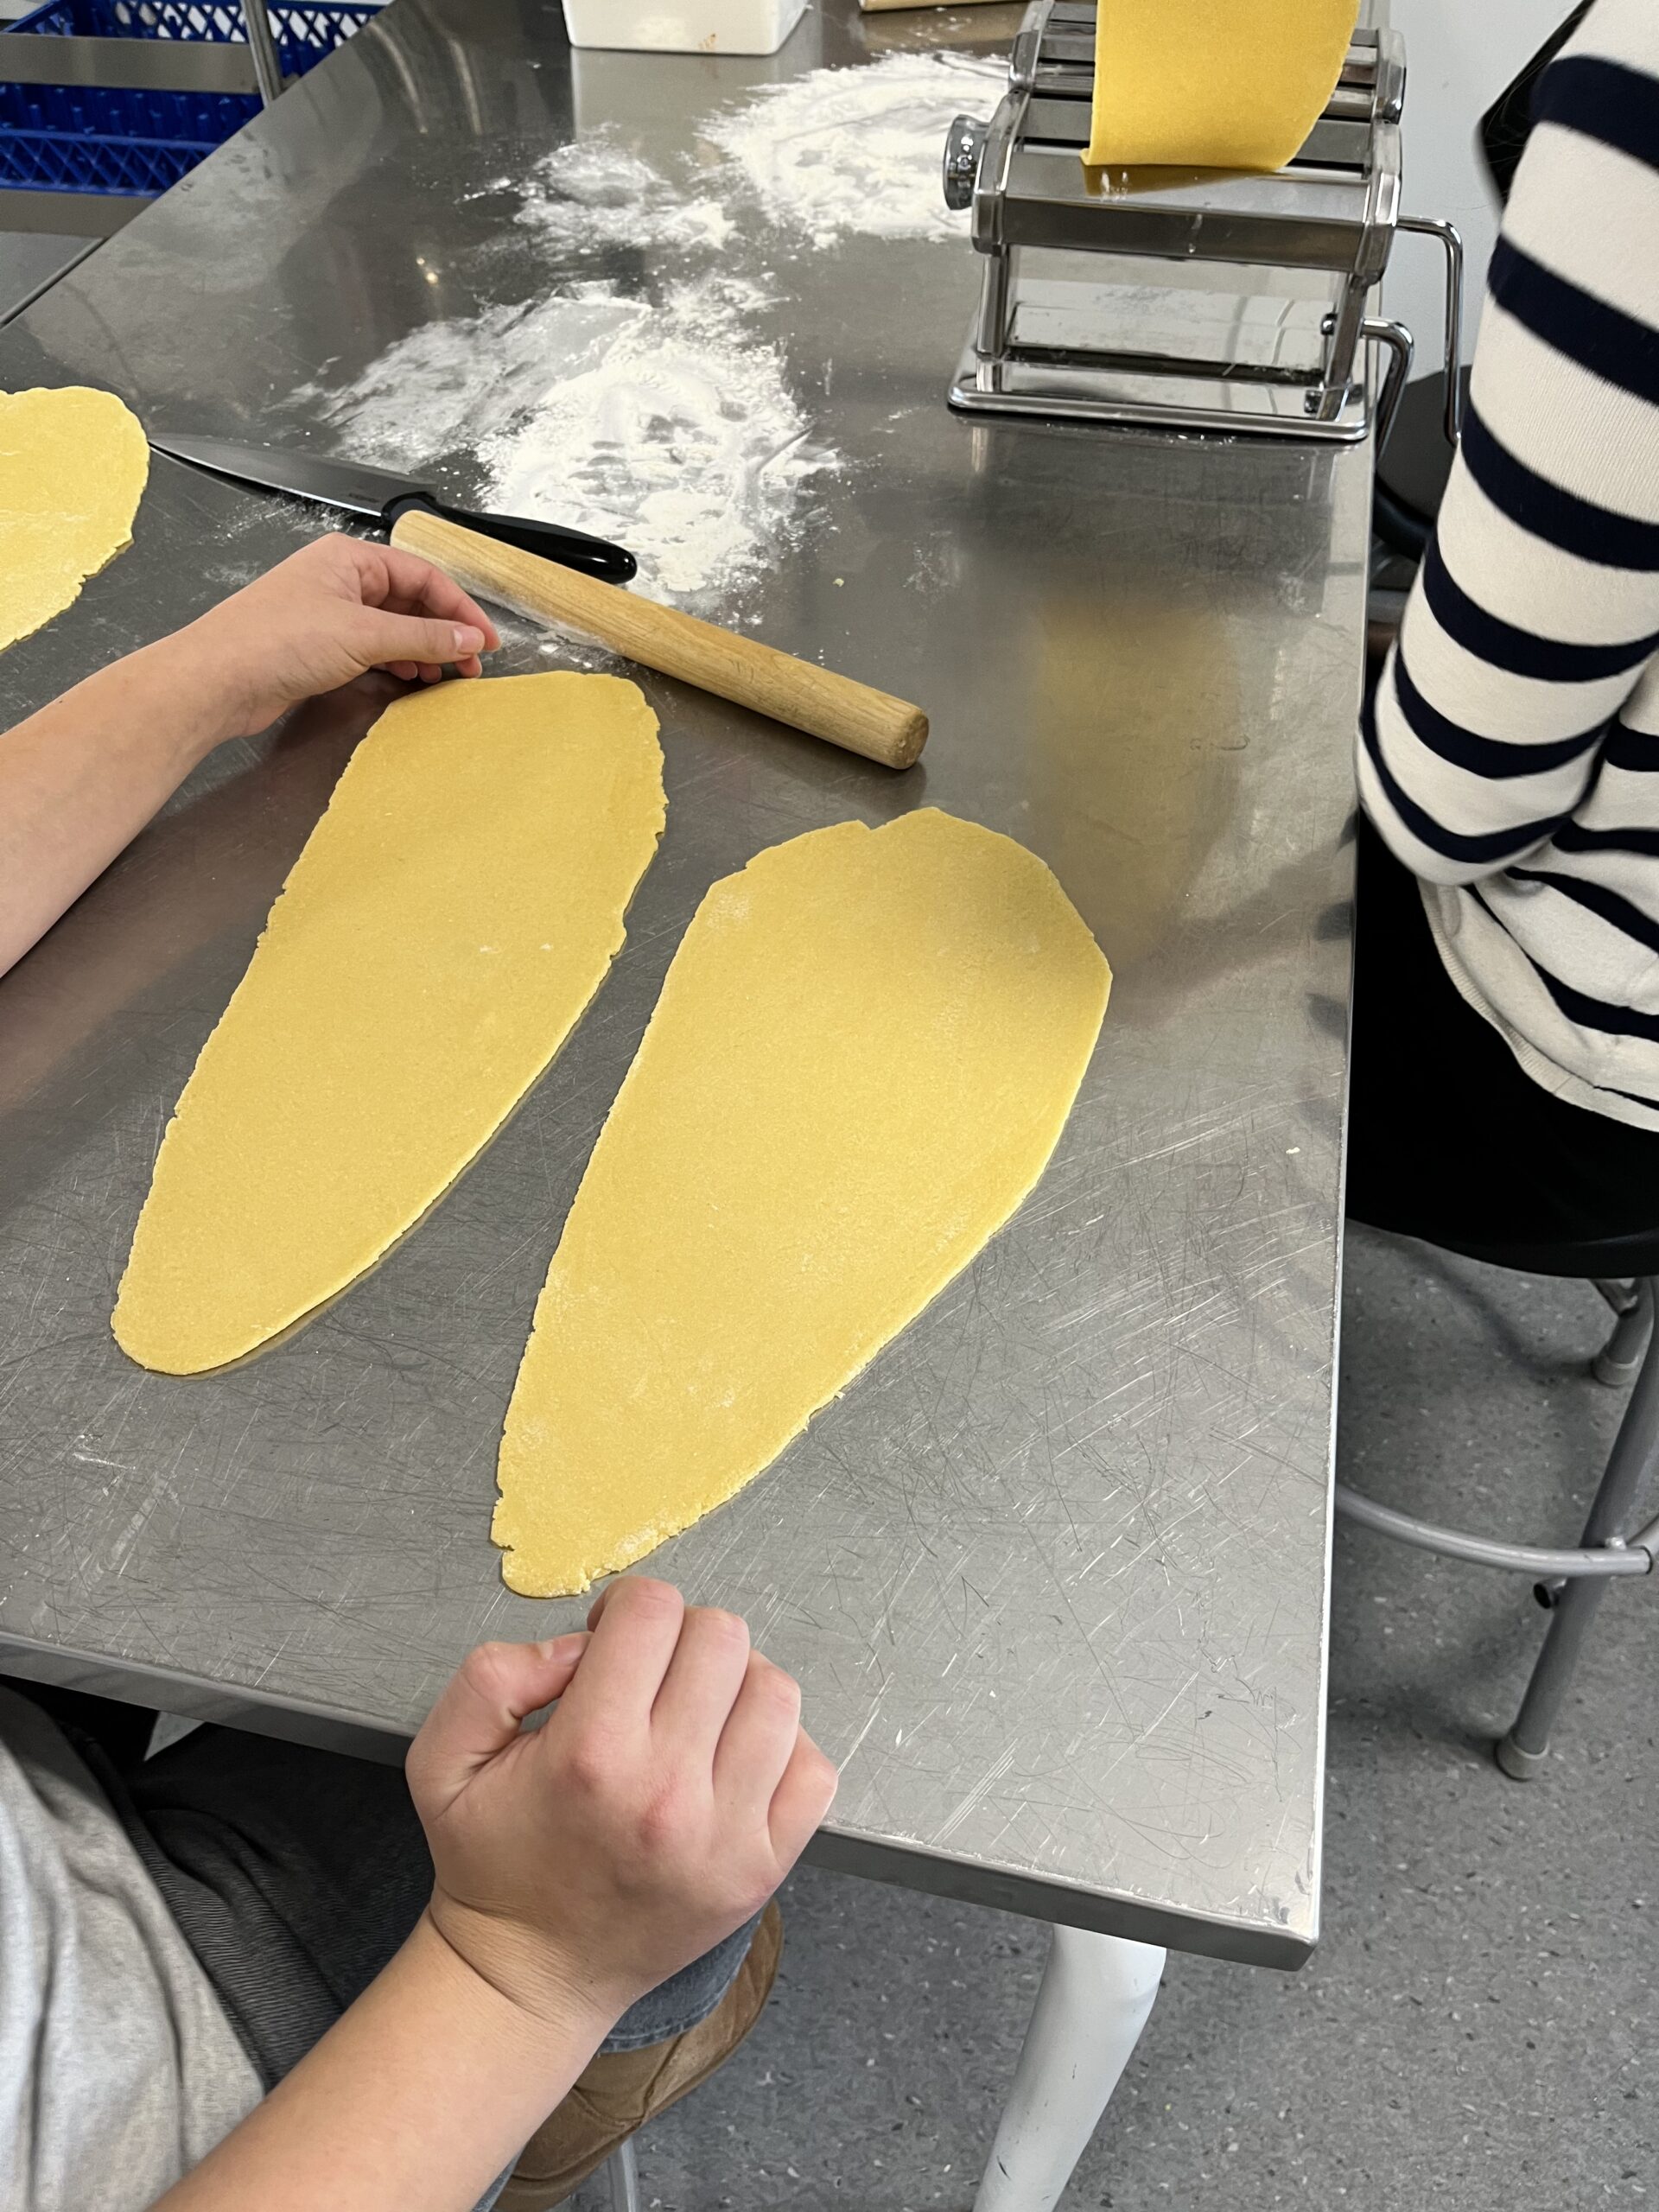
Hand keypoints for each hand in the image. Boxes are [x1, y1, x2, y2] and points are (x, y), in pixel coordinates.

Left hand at [176, 534, 501, 741]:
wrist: (217, 680)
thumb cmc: (275, 641)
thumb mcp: (363, 636)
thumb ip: (423, 638)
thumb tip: (468, 638)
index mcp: (349, 558)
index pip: (423, 576)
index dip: (460, 608)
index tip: (486, 640)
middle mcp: (340, 579)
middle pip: (410, 600)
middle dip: (443, 632)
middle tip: (469, 664)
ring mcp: (328, 612)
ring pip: (392, 626)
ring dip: (421, 650)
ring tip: (441, 676)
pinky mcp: (318, 645)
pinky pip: (371, 647)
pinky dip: (395, 662)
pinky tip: (407, 678)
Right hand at [406, 1579, 837, 2035]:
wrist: (531, 1977)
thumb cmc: (491, 1863)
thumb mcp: (443, 1759)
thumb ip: (493, 1675)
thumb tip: (580, 1645)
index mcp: (590, 1754)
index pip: (652, 1611)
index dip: (626, 1608)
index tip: (610, 1644)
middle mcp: (667, 1791)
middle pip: (723, 1637)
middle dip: (681, 1638)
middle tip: (651, 1678)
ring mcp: (727, 1834)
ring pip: (776, 1691)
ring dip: (736, 1684)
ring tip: (697, 1712)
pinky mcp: (764, 1868)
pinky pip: (814, 1768)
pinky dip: (782, 1747)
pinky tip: (733, 1759)